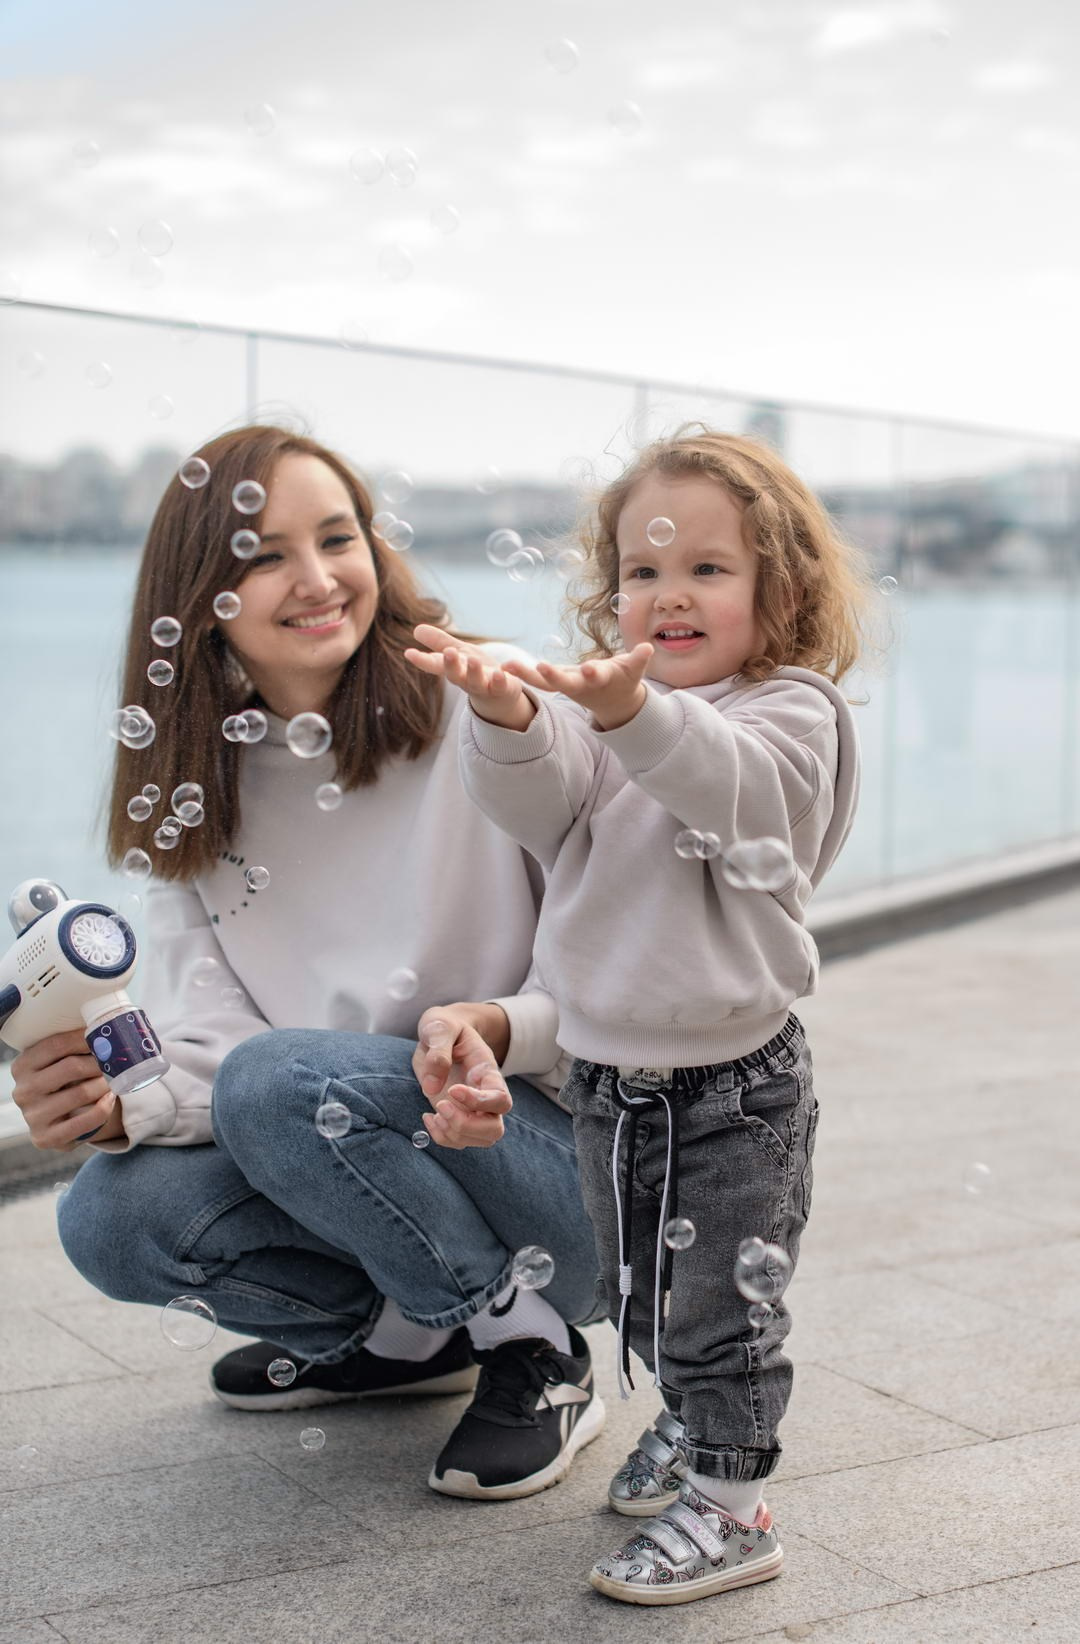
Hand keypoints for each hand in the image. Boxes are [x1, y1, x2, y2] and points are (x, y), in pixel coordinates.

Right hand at [10, 1029, 125, 1150]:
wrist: (58, 1122)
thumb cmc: (63, 1083)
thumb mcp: (57, 1063)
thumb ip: (72, 1047)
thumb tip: (104, 1025)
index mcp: (22, 1066)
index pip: (56, 1044)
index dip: (85, 1038)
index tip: (105, 1035)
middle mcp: (22, 1091)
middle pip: (71, 1067)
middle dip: (99, 1062)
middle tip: (116, 1060)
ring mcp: (33, 1117)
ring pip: (82, 1093)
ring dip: (105, 1084)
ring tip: (114, 1079)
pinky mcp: (47, 1138)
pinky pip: (87, 1120)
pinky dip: (105, 1107)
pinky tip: (110, 1099)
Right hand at [404, 625, 535, 731]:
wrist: (500, 694)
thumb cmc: (475, 670)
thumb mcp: (458, 653)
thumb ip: (439, 643)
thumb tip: (415, 629)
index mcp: (453, 669)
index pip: (435, 664)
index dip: (422, 660)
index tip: (409, 653)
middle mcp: (465, 679)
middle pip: (455, 675)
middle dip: (451, 664)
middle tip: (448, 653)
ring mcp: (483, 686)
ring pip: (476, 682)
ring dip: (474, 672)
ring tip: (473, 660)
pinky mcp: (502, 689)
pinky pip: (500, 686)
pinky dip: (500, 680)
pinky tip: (500, 672)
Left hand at [411, 1003, 512, 1149]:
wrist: (441, 1033)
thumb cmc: (443, 1026)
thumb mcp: (439, 1026)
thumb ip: (438, 1050)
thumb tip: (432, 1087)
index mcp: (487, 1071)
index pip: (500, 1098)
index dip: (478, 1102)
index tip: (451, 1090)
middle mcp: (486, 1094)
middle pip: (496, 1128)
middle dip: (466, 1125)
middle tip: (441, 1105)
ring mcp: (474, 1109)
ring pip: (482, 1139)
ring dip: (454, 1134)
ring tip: (434, 1113)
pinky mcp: (457, 1117)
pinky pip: (459, 1141)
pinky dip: (442, 1137)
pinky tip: (428, 1117)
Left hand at [501, 643, 653, 729]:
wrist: (612, 700)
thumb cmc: (623, 678)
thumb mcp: (632, 671)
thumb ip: (638, 660)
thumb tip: (647, 649)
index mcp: (599, 679)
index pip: (596, 675)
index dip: (593, 673)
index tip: (590, 669)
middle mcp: (579, 684)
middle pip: (564, 682)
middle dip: (553, 676)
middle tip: (541, 667)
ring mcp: (566, 685)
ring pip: (545, 682)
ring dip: (526, 675)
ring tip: (507, 666)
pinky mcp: (556, 683)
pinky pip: (534, 679)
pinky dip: (520, 674)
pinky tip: (502, 666)